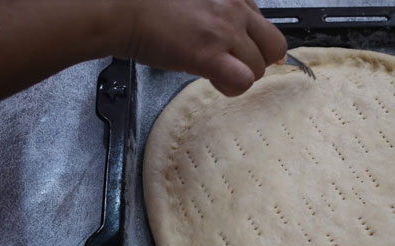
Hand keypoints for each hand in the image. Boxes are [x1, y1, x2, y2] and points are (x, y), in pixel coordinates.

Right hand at [120, 0, 286, 95]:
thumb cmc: (148, 4)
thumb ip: (219, 11)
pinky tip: (215, 80)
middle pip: (274, 45)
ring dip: (240, 76)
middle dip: (258, 61)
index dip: (250, 42)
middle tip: (233, 66)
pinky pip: (243, 80)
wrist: (121, 10)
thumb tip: (231, 37)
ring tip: (215, 72)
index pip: (263, 24)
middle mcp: (235, 7)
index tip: (236, 50)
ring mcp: (224, 30)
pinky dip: (232, 87)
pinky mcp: (210, 54)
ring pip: (259, 68)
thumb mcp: (197, 0)